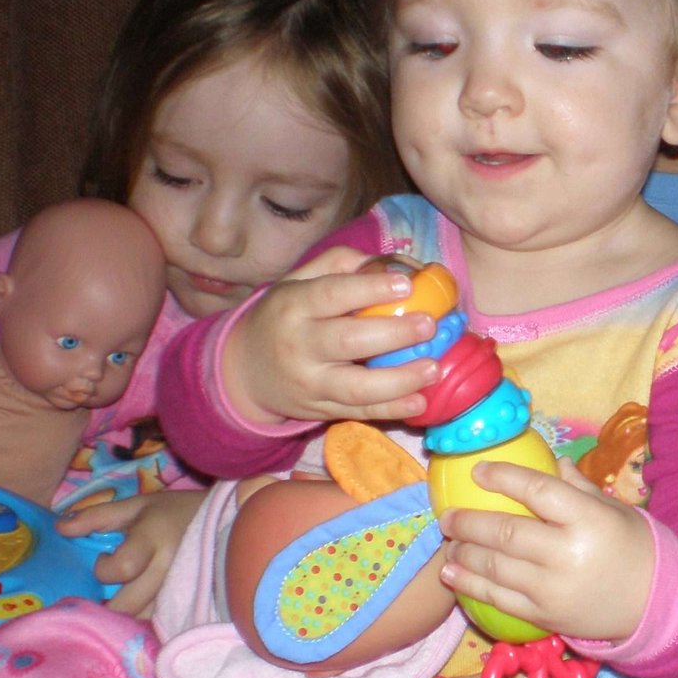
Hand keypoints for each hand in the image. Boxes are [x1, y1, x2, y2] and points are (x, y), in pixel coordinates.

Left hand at [59, 489, 206, 616]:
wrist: (231, 520)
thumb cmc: (177, 512)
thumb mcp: (139, 504)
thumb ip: (98, 516)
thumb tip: (60, 527)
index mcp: (154, 539)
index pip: (122, 567)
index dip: (104, 569)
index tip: (102, 560)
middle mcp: (170, 568)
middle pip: (130, 604)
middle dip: (107, 605)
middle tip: (100, 595)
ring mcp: (184, 590)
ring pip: (145, 619)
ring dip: (126, 616)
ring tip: (118, 603)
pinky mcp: (192, 604)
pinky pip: (161, 623)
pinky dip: (145, 621)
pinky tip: (138, 612)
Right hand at [223, 247, 441, 425]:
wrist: (243, 371)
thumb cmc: (284, 316)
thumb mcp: (299, 281)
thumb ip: (344, 264)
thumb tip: (401, 264)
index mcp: (294, 304)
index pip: (332, 294)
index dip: (370, 289)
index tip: (407, 285)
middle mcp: (299, 345)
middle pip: (348, 341)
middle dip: (394, 333)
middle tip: (430, 325)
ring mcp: (310, 383)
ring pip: (357, 387)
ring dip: (400, 380)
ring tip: (434, 368)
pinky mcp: (321, 411)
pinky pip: (359, 413)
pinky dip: (391, 410)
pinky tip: (420, 402)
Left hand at [439, 458, 652, 640]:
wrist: (654, 603)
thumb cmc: (633, 546)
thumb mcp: (612, 508)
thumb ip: (576, 485)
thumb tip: (547, 460)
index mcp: (589, 519)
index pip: (537, 491)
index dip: (503, 478)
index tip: (478, 471)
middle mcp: (568, 553)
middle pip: (506, 532)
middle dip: (468, 522)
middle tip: (447, 515)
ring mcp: (553, 589)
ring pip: (495, 568)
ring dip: (464, 553)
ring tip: (449, 541)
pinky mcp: (544, 617)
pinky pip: (498, 599)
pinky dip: (469, 585)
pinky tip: (452, 573)